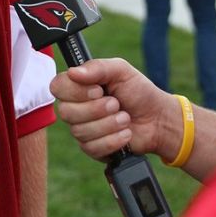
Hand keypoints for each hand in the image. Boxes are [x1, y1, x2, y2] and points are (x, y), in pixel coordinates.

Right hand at [50, 58, 175, 160]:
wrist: (158, 119)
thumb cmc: (139, 92)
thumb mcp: (121, 71)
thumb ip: (98, 68)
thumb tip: (73, 72)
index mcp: (79, 86)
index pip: (57, 87)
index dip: (75, 91)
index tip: (98, 90)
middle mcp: (77, 108)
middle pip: (66, 112)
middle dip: (97, 109)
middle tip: (116, 104)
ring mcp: (83, 129)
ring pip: (80, 131)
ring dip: (109, 124)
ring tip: (125, 118)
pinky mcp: (93, 148)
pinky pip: (92, 147)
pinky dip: (113, 140)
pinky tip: (125, 134)